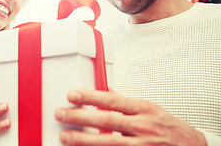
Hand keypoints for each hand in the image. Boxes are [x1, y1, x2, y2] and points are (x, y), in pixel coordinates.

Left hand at [54, 89, 206, 145]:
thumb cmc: (169, 126)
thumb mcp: (149, 107)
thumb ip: (125, 101)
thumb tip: (106, 90)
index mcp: (142, 109)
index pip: (111, 100)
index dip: (90, 97)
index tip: (72, 95)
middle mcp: (142, 126)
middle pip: (106, 121)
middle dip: (81, 117)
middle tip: (61, 114)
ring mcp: (142, 145)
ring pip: (109, 142)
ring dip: (84, 139)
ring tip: (66, 136)